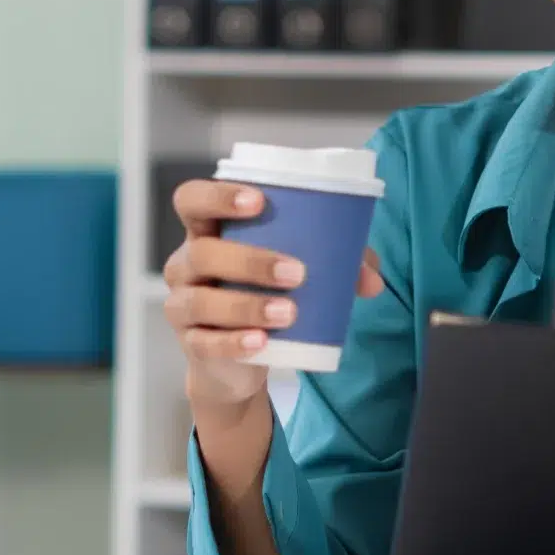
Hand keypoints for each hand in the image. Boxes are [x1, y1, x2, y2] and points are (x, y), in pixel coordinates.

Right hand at [164, 179, 381, 417]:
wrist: (243, 359)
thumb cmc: (267, 294)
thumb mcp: (297, 272)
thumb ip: (337, 264)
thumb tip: (372, 279)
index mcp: (208, 232)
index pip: (192, 200)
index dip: (217, 196)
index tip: (258, 202)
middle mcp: (186, 264)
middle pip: (202, 252)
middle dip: (250, 260)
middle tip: (297, 272)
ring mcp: (182, 305)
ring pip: (200, 300)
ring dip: (246, 305)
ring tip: (289, 313)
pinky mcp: (192, 344)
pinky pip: (205, 343)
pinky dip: (234, 342)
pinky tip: (260, 342)